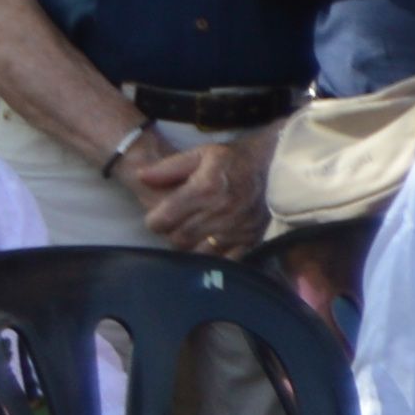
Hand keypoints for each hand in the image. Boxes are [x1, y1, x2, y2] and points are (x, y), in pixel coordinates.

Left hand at [126, 127, 265, 261]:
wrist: (273, 168)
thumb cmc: (231, 161)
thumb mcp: (199, 154)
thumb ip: (168, 167)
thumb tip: (141, 177)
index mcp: (205, 188)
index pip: (163, 220)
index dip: (155, 220)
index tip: (158, 217)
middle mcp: (221, 211)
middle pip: (178, 238)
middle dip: (172, 233)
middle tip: (176, 224)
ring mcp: (237, 228)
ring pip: (198, 252)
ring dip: (191, 245)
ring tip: (193, 233)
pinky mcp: (250, 239)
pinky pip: (223, 259)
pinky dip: (213, 255)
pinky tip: (210, 243)